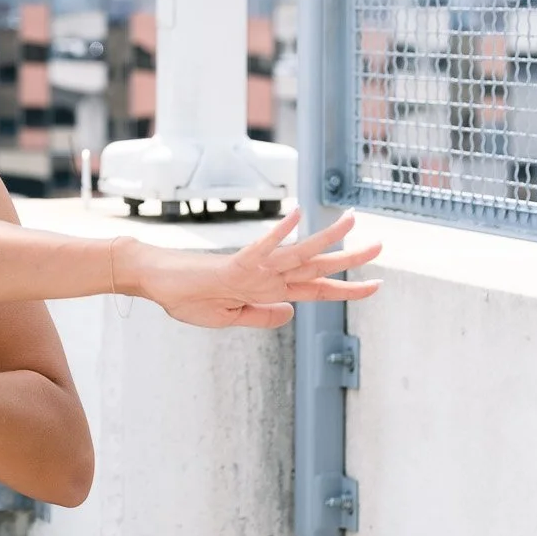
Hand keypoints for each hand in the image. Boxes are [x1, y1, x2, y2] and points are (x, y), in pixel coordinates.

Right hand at [132, 208, 382, 328]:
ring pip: (297, 253)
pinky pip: (260, 248)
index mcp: (266, 291)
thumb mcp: (228, 319)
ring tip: (352, 223)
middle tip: (382, 244)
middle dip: (350, 259)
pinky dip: (278, 233)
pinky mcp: (232, 265)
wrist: (155, 280)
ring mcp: (251, 269)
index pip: (315, 290)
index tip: (376, 285)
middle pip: (315, 267)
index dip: (346, 289)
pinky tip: (296, 216)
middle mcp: (265, 277)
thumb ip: (261, 316)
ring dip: (326, 239)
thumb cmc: (186, 297)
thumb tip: (292, 312)